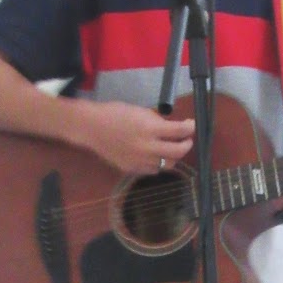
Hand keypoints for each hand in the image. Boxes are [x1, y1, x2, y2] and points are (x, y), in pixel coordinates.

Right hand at [70, 99, 195, 174]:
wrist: (92, 127)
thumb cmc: (116, 114)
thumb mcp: (141, 112)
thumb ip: (158, 122)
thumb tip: (173, 128)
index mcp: (149, 129)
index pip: (179, 131)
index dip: (190, 127)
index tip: (191, 125)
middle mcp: (147, 147)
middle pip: (178, 152)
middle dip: (187, 144)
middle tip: (187, 139)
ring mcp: (139, 161)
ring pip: (167, 164)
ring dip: (173, 156)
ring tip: (172, 148)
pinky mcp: (132, 169)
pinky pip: (153, 170)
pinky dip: (158, 163)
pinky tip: (156, 156)